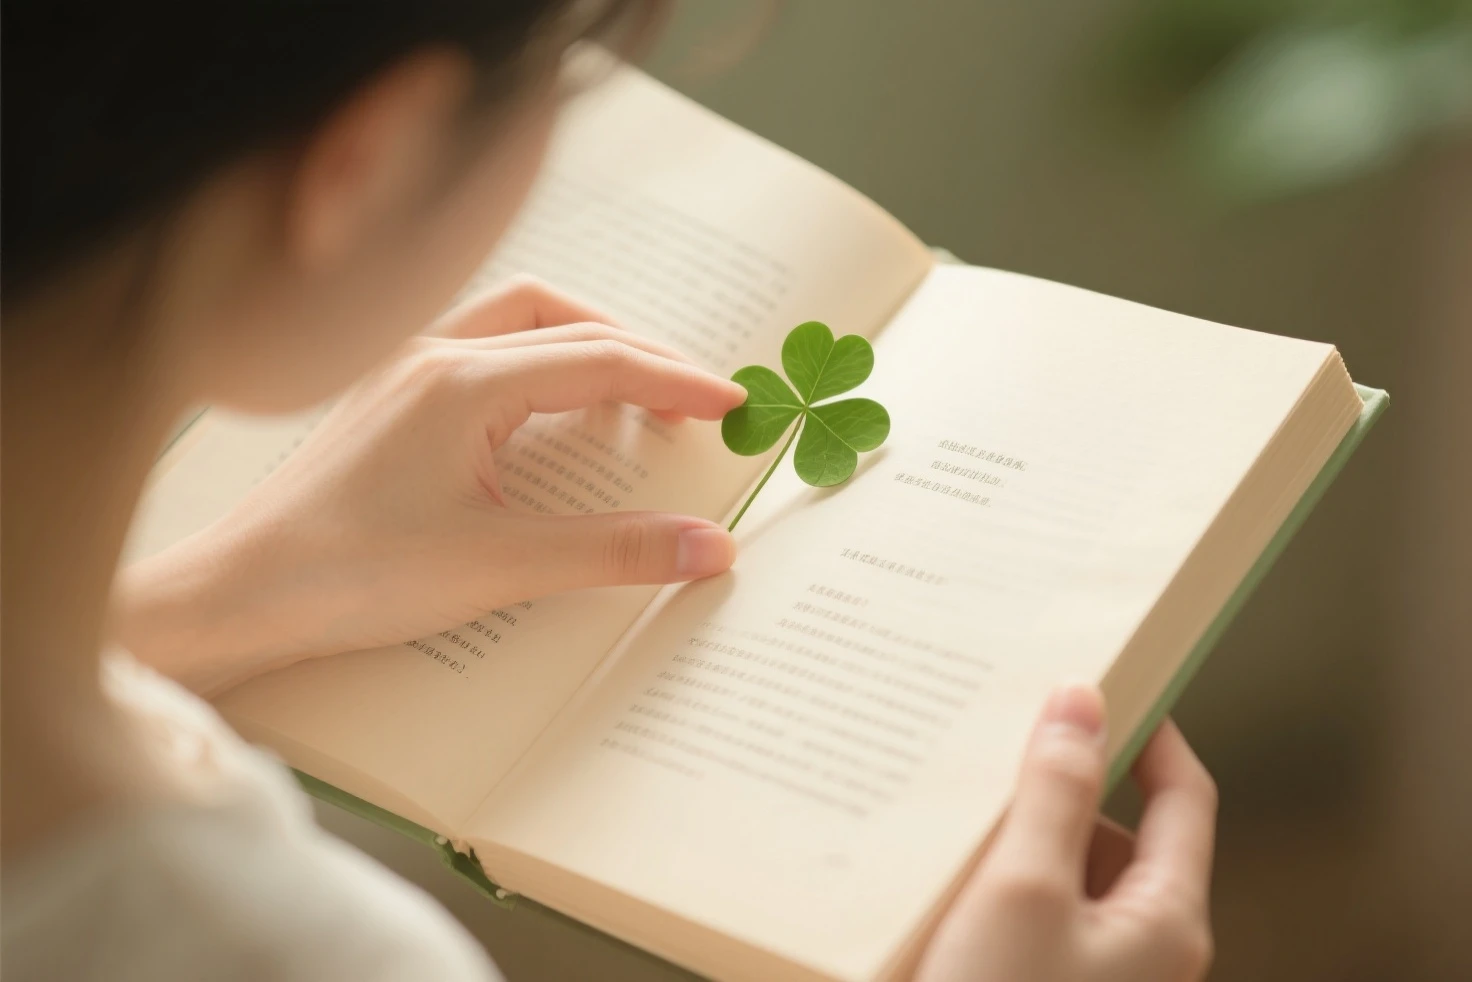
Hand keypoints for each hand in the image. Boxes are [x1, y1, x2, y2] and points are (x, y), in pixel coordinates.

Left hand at [115, 277, 746, 692]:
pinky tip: (553, 416)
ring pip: (517, 322)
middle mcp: (433, 356)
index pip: (599, 359)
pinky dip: (539, 367)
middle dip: (639, 353)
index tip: (732, 405)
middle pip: (563, 319)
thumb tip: (711, 547)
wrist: (240, 595)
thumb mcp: (499, 567)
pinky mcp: (389, 400)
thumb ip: (614, 552)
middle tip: (694, 401)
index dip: (676, 381)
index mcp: (462, 381)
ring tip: (636, 397)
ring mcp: (404, 372)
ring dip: (586, 347)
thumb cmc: (348, 576)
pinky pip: (483, 351)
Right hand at [914, 687, 1216, 981]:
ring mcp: (1096, 972)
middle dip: (1053, 794)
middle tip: (996, 753)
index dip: (1148, 732)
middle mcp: (1143, 949)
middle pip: (1111, 833)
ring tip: (952, 829)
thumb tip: (1081, 702)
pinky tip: (940, 881)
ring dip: (1013, 846)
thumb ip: (1055, 790)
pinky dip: (993, 890)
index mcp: (1167, 921)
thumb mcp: (1024, 889)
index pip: (1183, 797)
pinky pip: (1030, 915)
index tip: (1101, 683)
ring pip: (1063, 874)